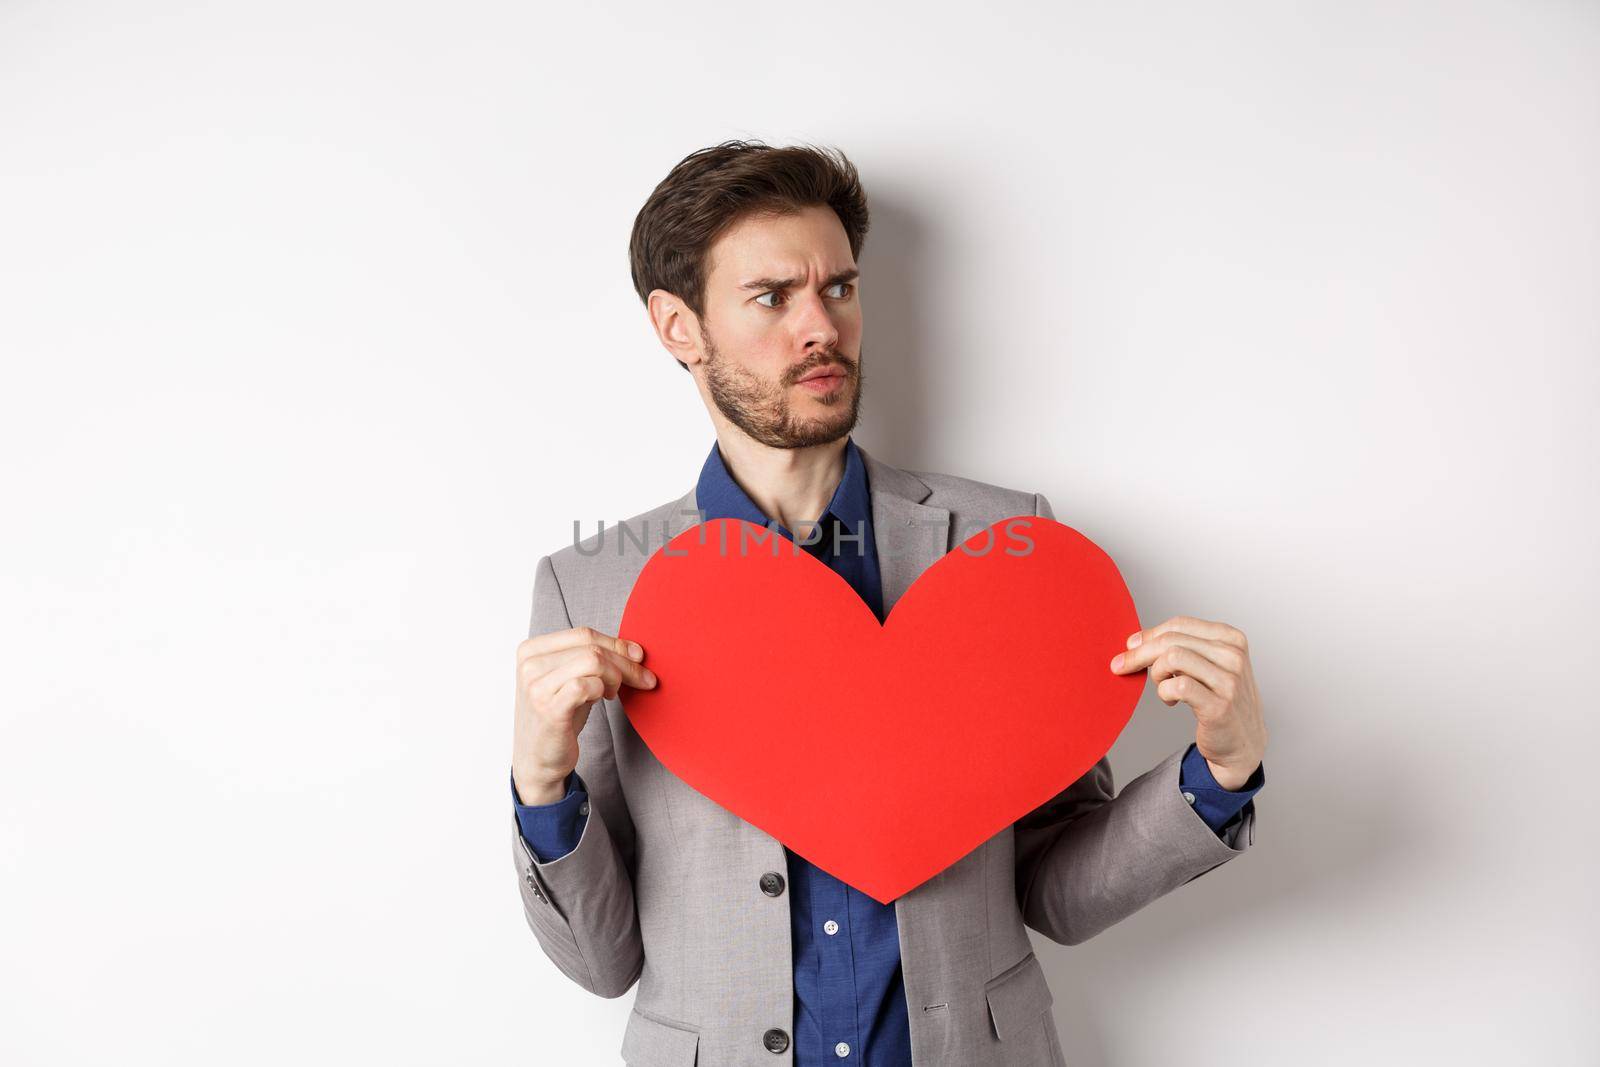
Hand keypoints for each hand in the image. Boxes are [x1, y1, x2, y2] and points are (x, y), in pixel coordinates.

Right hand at [513, 626, 656, 803]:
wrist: (538, 760)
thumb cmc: (559, 717)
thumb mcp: (571, 679)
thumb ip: (592, 659)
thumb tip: (634, 649)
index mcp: (531, 650)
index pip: (583, 634)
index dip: (617, 644)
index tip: (639, 657)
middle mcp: (529, 664)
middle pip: (591, 647)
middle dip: (625, 662)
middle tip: (643, 679)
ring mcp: (536, 686)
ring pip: (592, 661)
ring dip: (615, 676)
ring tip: (613, 692)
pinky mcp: (548, 708)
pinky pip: (587, 685)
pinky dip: (602, 689)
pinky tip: (602, 699)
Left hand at [1108, 615, 1266, 789]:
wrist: (1243, 742)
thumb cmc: (1220, 700)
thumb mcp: (1207, 665)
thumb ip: (1180, 648)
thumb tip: (1135, 640)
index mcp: (1231, 639)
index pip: (1179, 624)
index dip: (1149, 634)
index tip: (1130, 647)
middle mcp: (1233, 656)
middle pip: (1172, 640)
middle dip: (1140, 653)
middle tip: (1122, 666)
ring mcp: (1229, 681)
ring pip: (1173, 658)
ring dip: (1156, 673)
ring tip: (1162, 687)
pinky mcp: (1219, 706)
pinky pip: (1178, 686)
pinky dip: (1164, 692)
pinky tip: (1170, 701)